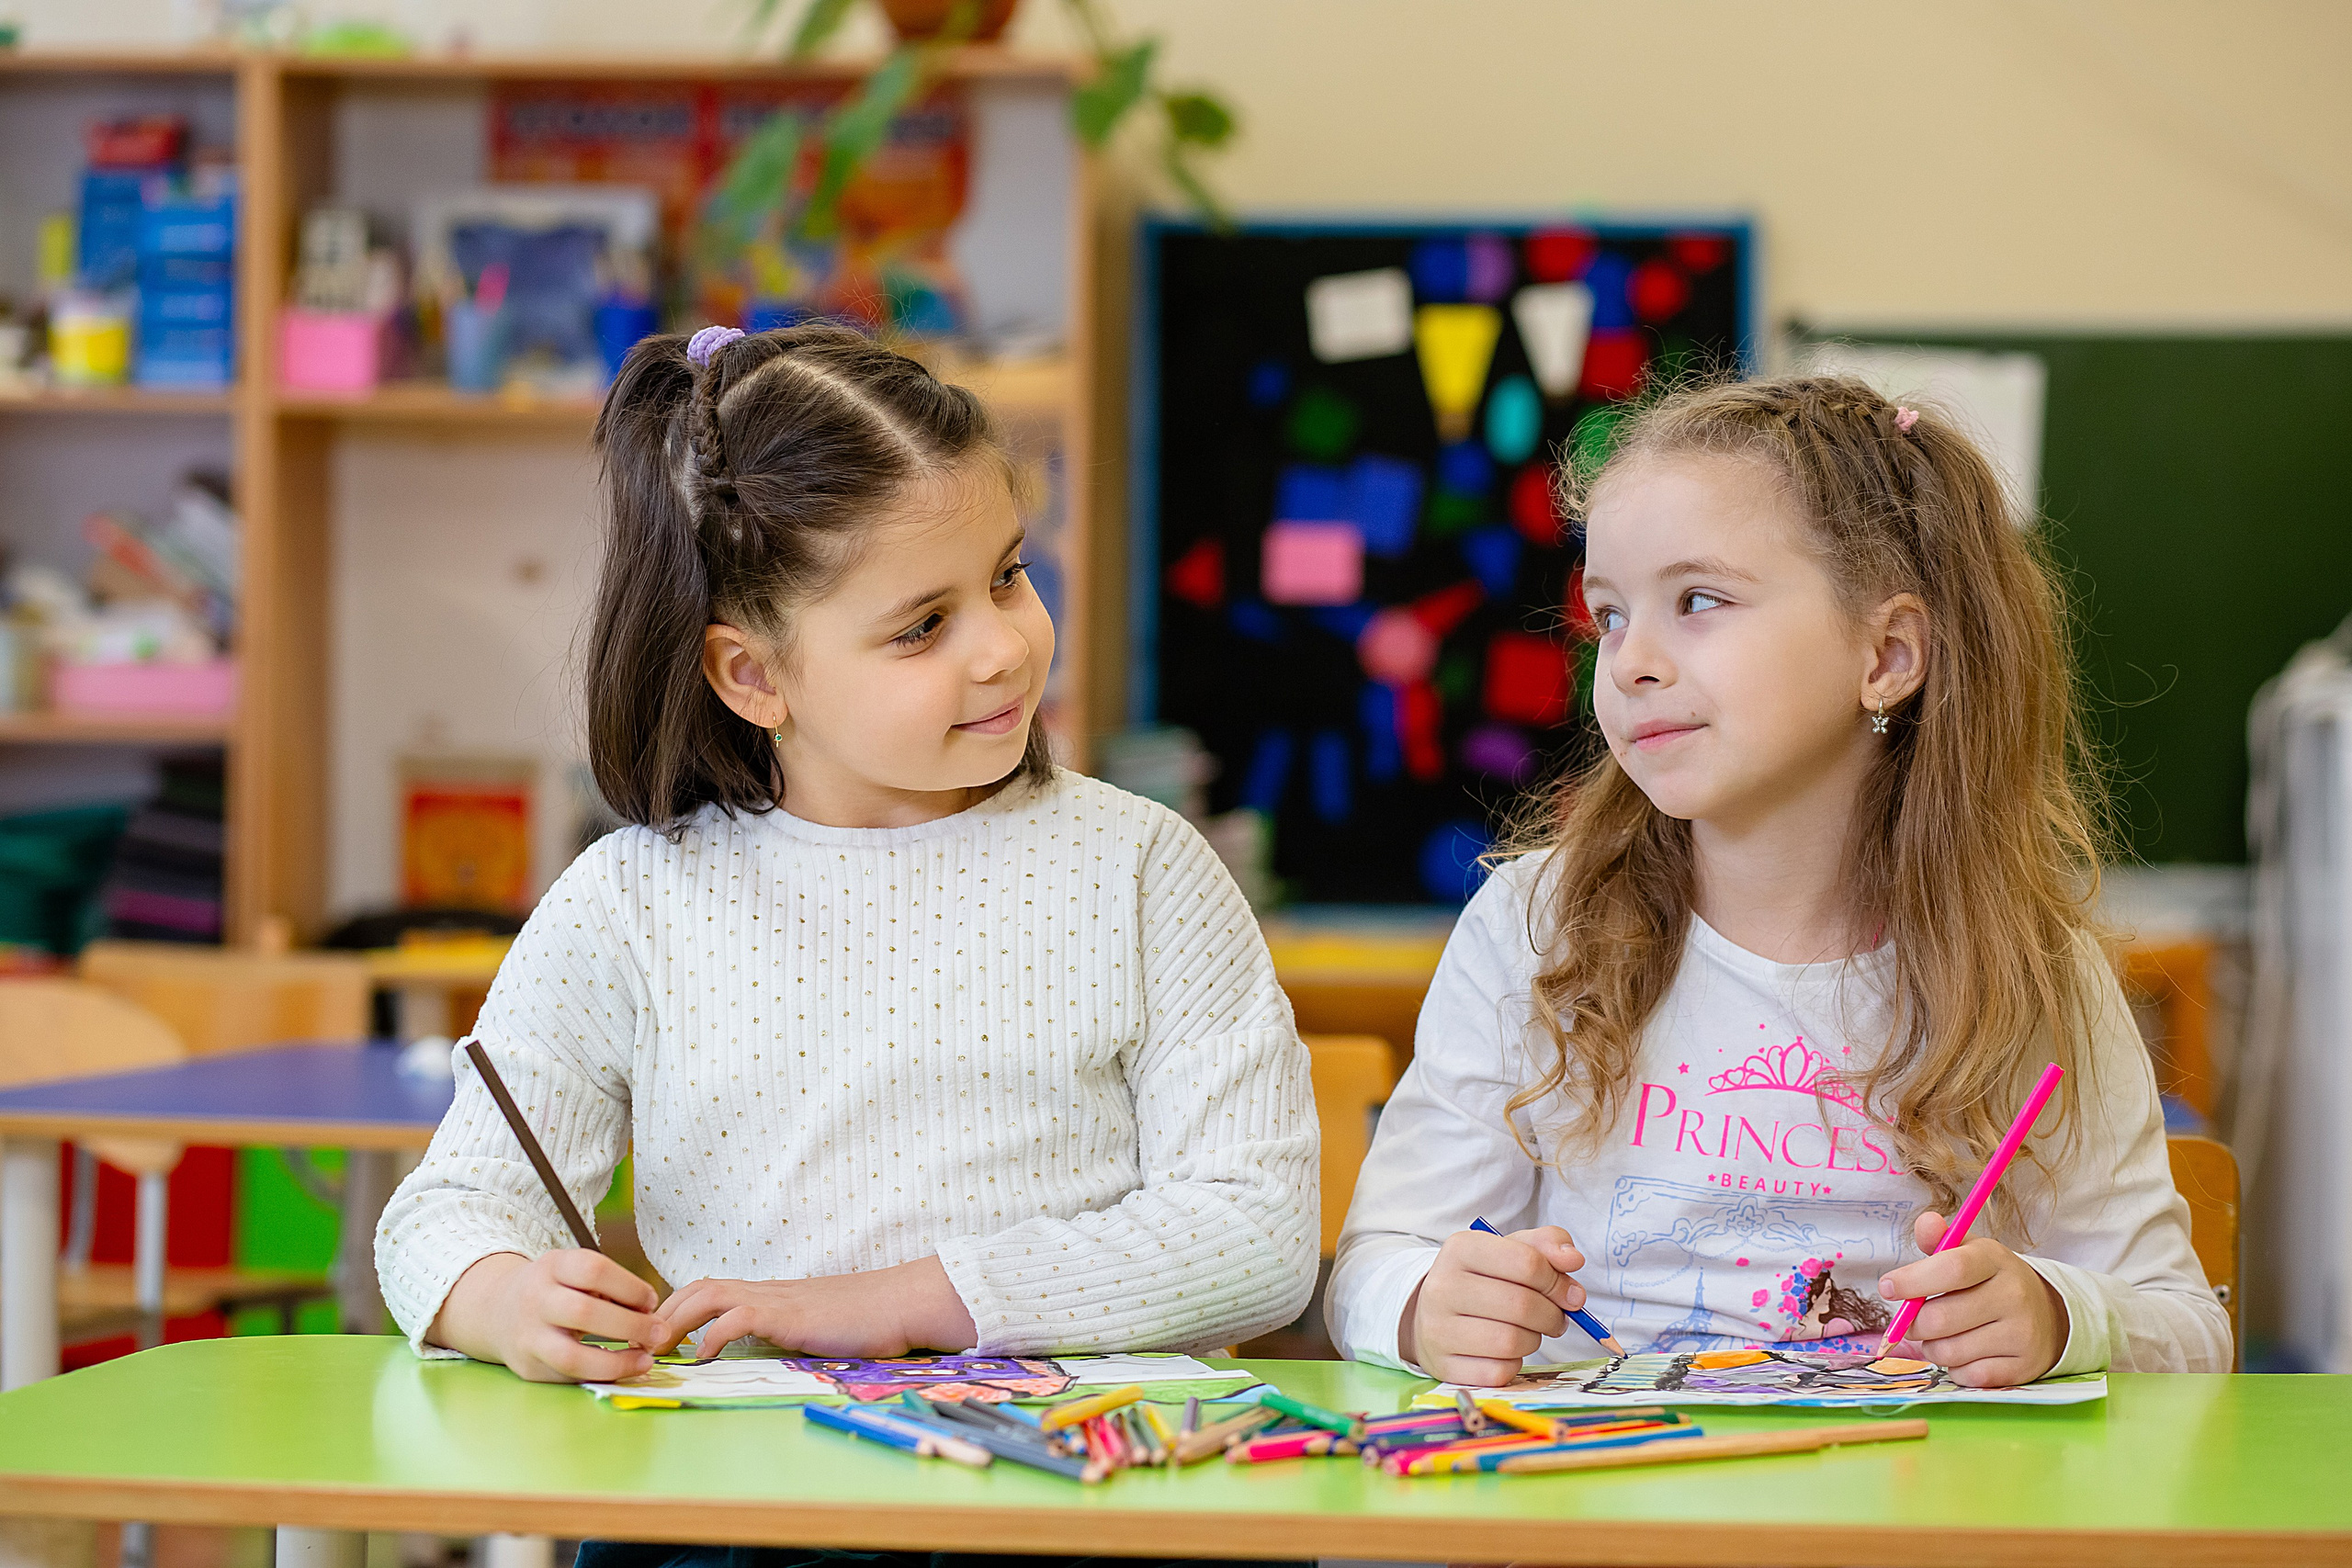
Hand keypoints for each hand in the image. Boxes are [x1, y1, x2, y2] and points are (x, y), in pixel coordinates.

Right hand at [428, 1249, 663, 1383]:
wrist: (497, 1311)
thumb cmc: (554, 1289)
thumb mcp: (573, 1271)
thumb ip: (608, 1287)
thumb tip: (651, 1318)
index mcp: (552, 1266)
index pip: (593, 1270)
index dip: (630, 1287)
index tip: (652, 1301)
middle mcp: (534, 1299)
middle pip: (584, 1313)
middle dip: (630, 1326)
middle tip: (660, 1334)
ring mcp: (528, 1337)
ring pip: (572, 1356)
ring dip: (616, 1362)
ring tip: (645, 1362)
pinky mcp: (528, 1368)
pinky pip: (568, 1377)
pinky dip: (600, 1376)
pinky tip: (623, 1371)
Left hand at [653, 1254, 978, 1359]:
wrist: (901, 1302)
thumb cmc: (865, 1318)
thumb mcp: (814, 1325)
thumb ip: (785, 1332)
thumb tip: (759, 1350)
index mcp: (769, 1294)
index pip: (709, 1290)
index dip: (676, 1308)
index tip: (655, 1335)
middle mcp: (766, 1291)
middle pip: (697, 1287)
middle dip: (661, 1312)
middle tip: (639, 1343)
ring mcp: (776, 1299)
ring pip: (707, 1294)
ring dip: (675, 1320)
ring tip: (657, 1348)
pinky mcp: (788, 1314)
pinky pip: (738, 1316)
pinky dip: (713, 1334)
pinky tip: (703, 1355)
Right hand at [1398, 1225, 1586, 1387]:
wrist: (1431, 1313)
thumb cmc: (1482, 1279)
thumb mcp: (1510, 1250)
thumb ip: (1546, 1245)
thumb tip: (1573, 1259)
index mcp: (1461, 1249)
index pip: (1527, 1263)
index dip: (1557, 1281)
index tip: (1567, 1292)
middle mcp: (1442, 1286)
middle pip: (1522, 1305)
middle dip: (1551, 1315)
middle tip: (1554, 1317)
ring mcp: (1438, 1329)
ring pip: (1511, 1341)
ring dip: (1534, 1339)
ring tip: (1529, 1332)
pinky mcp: (1444, 1366)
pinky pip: (1499, 1372)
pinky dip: (1514, 1364)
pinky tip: (1506, 1352)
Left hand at [1879, 1210, 2068, 1386]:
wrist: (2048, 1316)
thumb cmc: (1992, 1281)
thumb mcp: (1971, 1252)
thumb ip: (1941, 1239)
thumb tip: (1925, 1222)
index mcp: (1996, 1260)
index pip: (1951, 1268)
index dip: (1912, 1280)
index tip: (1886, 1287)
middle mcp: (2014, 1296)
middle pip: (1940, 1318)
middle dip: (1913, 1324)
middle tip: (1912, 1320)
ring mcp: (2021, 1334)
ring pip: (1948, 1351)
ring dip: (1931, 1348)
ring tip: (1942, 1336)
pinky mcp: (2022, 1368)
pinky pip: (1967, 1376)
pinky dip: (1955, 1368)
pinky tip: (1965, 1354)